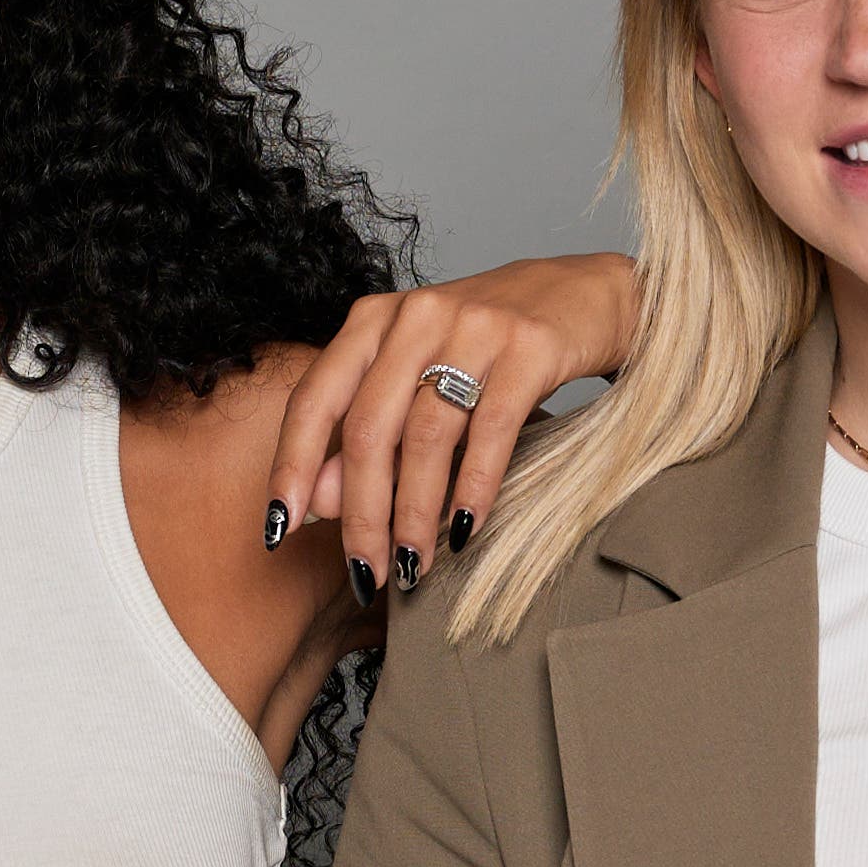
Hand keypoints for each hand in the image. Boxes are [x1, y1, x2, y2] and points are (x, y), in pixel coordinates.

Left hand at [267, 255, 641, 601]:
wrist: (588, 296)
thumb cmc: (490, 346)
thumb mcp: (418, 379)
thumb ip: (366, 431)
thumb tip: (317, 502)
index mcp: (374, 319)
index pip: (314, 399)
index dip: (291, 467)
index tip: (279, 528)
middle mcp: (416, 316)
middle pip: (368, 429)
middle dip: (362, 513)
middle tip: (366, 570)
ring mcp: (474, 326)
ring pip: (426, 436)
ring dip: (415, 513)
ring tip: (414, 564)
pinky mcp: (529, 347)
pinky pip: (491, 430)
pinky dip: (473, 488)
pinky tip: (465, 530)